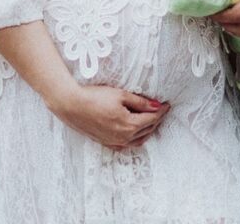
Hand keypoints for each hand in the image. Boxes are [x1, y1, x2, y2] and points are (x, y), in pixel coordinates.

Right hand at [51, 85, 169, 150]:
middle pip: (147, 129)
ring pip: (139, 139)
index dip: (161, 110)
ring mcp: (115, 142)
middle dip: (156, 119)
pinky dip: (136, 139)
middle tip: (161, 110)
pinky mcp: (107, 142)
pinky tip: (135, 132)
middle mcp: (124, 137)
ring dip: (148, 130)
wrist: (72, 105)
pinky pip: (127, 145)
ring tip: (152, 120)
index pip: (152, 118)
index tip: (167, 104)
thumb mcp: (121, 95)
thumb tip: (157, 106)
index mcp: (129, 125)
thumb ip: (140, 102)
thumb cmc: (95, 97)